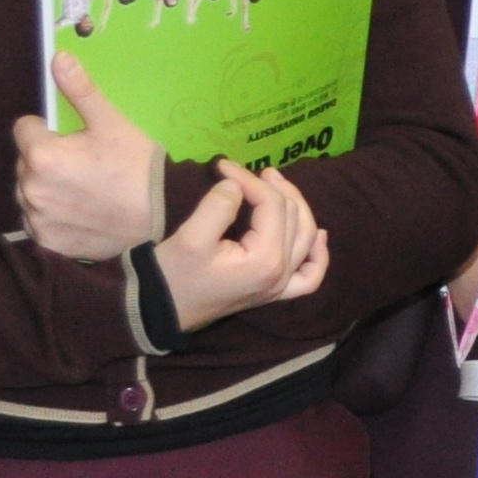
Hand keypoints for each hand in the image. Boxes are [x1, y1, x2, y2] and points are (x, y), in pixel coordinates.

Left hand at [14, 54, 165, 261]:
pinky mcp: (46, 241)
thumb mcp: (112, 123)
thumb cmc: (137, 166)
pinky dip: (53, 216)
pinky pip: (39, 220)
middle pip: (26, 161)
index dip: (49, 129)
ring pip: (30, 191)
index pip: (25, 128)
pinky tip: (81, 212)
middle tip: (85, 165)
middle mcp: (30, 188)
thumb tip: (58, 57)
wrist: (163, 218)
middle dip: (47, 158)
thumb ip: (80, 91)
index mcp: (41, 155)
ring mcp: (37, 218)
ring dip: (47, 187)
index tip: (76, 139)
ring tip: (84, 190)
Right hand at [155, 162, 327, 330]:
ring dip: (297, 207)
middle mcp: (281, 274)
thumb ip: (219, 206)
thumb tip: (237, 185)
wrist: (158, 311)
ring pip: (306, 238)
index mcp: (265, 260)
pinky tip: (319, 236)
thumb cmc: (172, 274)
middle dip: (274, 187)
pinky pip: (309, 275)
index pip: (272, 205)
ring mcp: (280, 286)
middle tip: (251, 170)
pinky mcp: (272, 292)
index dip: (250, 179)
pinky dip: (317, 254)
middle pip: (294, 217)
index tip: (224, 166)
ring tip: (275, 185)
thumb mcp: (191, 237)